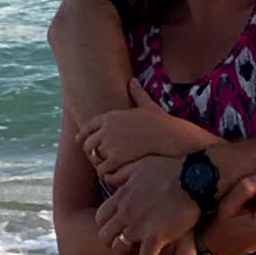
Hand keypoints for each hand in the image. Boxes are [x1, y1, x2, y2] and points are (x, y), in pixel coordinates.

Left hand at [79, 79, 218, 177]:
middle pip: (87, 144)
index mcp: (110, 116)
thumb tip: (133, 81)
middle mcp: (107, 129)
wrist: (172, 136)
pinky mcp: (117, 158)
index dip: (83, 137)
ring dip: (98, 164)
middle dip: (91, 152)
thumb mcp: (148, 105)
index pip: (87, 127)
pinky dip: (107, 173)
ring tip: (107, 168)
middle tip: (99, 159)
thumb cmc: (163, 122)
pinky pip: (102, 169)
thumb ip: (137, 94)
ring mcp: (111, 143)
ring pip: (93, 158)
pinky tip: (115, 174)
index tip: (82, 142)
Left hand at [94, 154, 200, 254]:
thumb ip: (122, 173)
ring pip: (119, 249)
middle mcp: (126, 211)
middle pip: (105, 236)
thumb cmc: (173, 170)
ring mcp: (139, 225)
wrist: (196, 178)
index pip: (100, 217)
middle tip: (124, 248)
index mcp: (122, 195)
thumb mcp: (141, 165)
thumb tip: (107, 177)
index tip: (118, 230)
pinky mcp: (156, 237)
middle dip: (112, 244)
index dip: (107, 227)